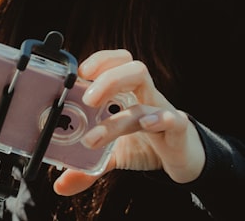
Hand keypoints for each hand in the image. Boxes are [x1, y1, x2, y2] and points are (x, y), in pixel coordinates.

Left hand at [53, 49, 205, 195]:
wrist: (183, 160)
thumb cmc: (148, 144)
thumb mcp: (115, 155)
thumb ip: (89, 166)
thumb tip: (61, 185)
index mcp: (129, 94)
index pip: (119, 62)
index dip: (102, 60)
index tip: (80, 71)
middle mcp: (146, 97)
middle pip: (133, 69)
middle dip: (109, 78)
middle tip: (87, 100)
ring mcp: (162, 111)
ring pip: (147, 94)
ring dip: (121, 112)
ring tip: (96, 130)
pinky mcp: (178, 130)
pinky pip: (173, 119)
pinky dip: (160, 119)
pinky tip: (146, 124)